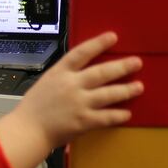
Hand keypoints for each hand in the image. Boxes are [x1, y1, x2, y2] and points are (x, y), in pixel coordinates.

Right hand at [0, 33, 140, 167]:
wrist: (28, 130)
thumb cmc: (35, 107)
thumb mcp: (47, 81)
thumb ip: (65, 75)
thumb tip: (84, 70)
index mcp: (60, 72)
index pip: (82, 53)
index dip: (98, 44)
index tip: (113, 37)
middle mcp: (71, 85)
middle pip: (101, 73)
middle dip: (121, 67)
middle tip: (137, 62)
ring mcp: (79, 103)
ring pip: (108, 94)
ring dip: (126, 90)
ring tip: (139, 86)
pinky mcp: (83, 121)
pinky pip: (105, 117)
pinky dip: (118, 115)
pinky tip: (127, 113)